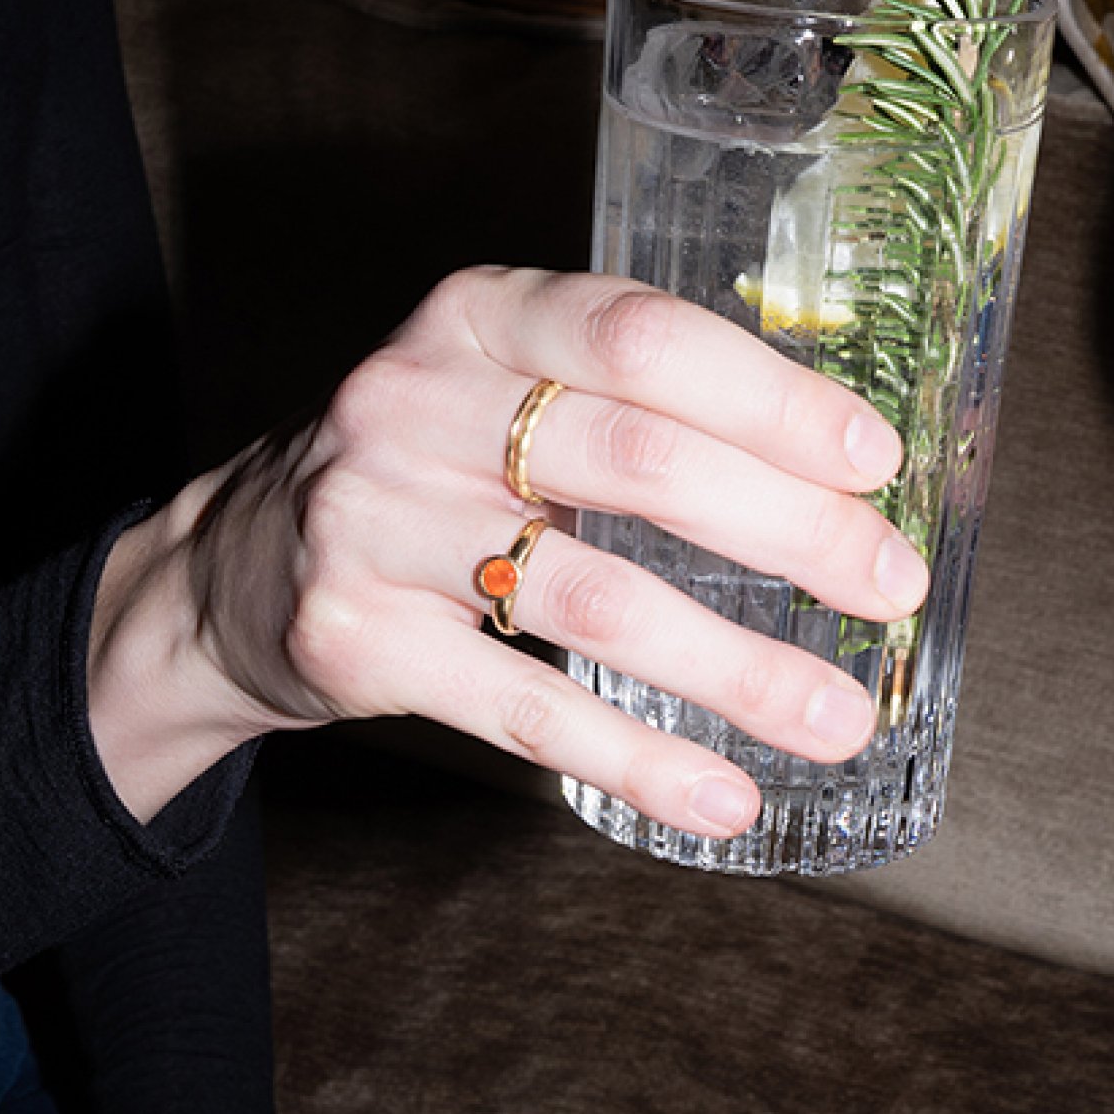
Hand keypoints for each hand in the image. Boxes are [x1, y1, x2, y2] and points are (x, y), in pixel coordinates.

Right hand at [88, 269, 926, 821]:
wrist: (224, 573)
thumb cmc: (413, 476)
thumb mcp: (493, 392)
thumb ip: (623, 405)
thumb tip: (831, 476)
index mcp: (477, 318)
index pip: (642, 335)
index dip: (772, 398)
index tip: (874, 460)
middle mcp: (416, 403)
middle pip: (637, 462)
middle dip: (789, 532)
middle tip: (888, 589)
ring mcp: (375, 522)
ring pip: (594, 600)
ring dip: (737, 670)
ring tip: (835, 720)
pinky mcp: (356, 640)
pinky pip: (526, 709)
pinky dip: (638, 760)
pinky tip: (720, 795)